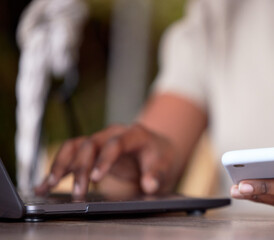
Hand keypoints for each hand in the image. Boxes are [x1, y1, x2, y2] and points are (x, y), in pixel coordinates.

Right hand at [35, 123, 178, 198]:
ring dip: (61, 165)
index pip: (116, 143)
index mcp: (134, 134)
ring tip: (49, 185)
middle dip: (81, 169)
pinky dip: (57, 169)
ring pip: (75, 147)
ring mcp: (99, 140)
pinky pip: (69, 155)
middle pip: (90, 145)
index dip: (105, 159)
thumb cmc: (160, 157)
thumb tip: (150, 184)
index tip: (96, 178)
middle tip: (78, 193)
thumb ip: (158, 174)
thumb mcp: (165, 165)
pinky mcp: (90, 150)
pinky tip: (44, 184)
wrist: (156, 149)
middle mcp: (112, 134)